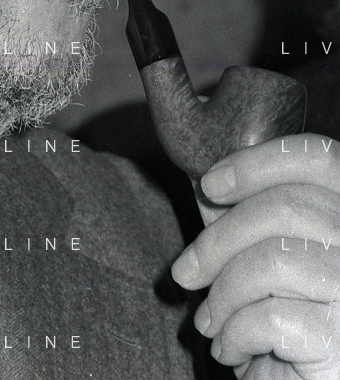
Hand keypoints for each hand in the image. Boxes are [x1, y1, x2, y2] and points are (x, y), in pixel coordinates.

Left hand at [170, 134, 339, 378]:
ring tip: (211, 320)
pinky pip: (270, 316)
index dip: (260, 161)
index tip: (210, 183)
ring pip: (271, 261)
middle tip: (186, 272)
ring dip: (223, 293)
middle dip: (218, 240)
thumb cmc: (292, 326)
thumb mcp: (269, 263)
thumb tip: (209, 185)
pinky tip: (231, 348)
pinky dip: (234, 333)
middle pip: (284, 208)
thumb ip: (249, 221)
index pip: (320, 159)